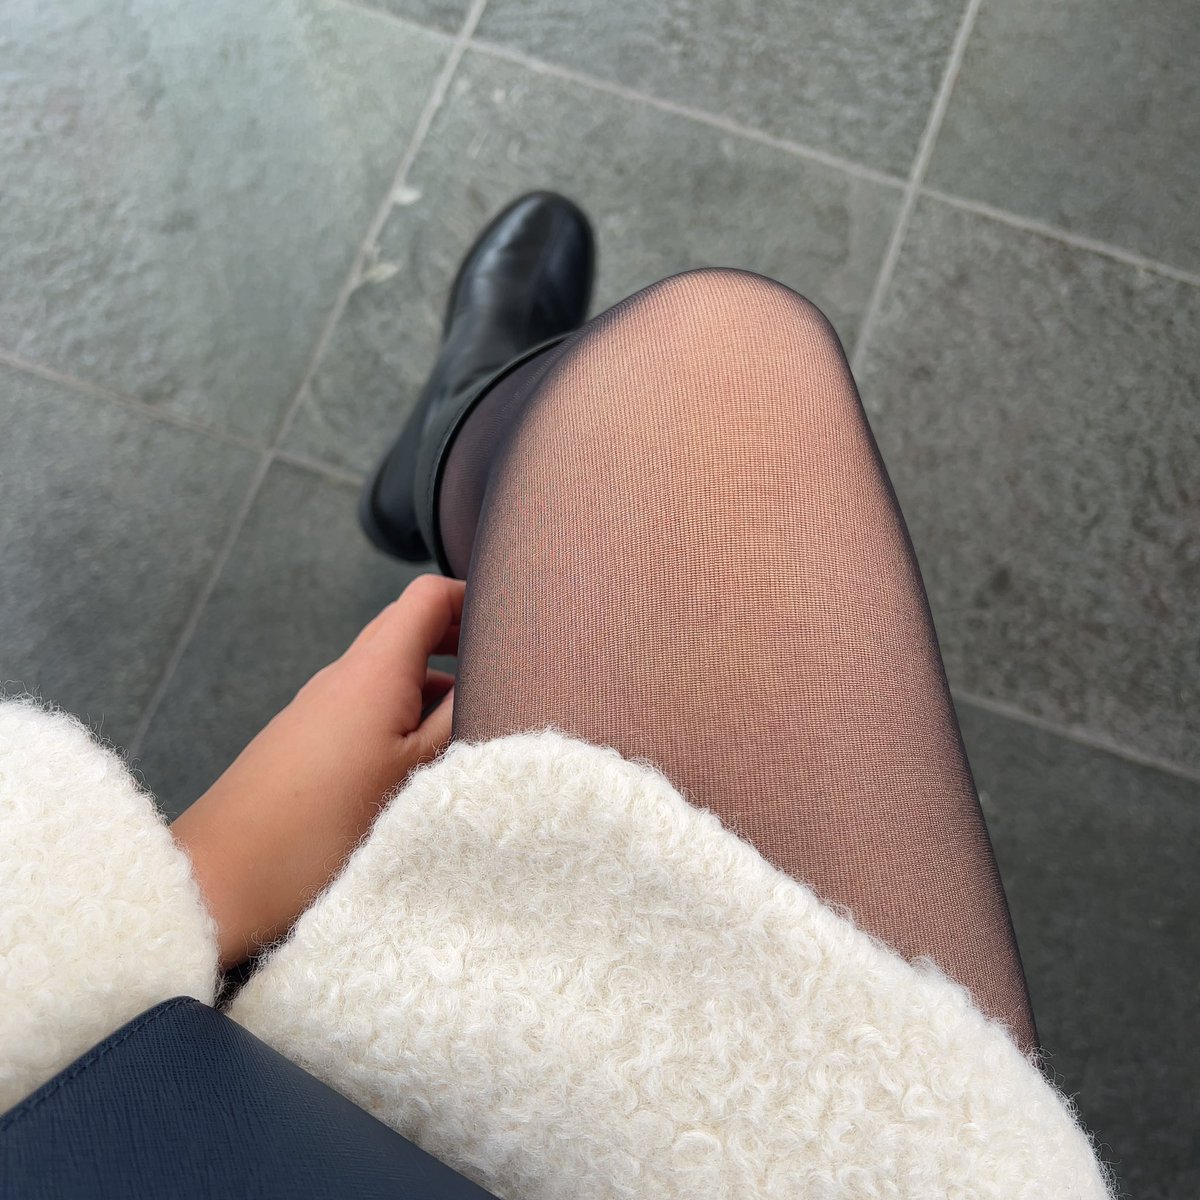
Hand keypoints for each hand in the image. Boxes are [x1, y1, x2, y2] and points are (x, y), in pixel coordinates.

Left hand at [170, 574, 465, 971]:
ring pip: (389, 671)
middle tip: (502, 672)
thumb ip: (458, 720)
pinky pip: (366, 704)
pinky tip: (420, 761)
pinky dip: (402, 714)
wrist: (222, 879)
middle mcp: (344, 675)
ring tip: (471, 724)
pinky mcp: (305, 738)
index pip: (429, 596)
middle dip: (459, 642)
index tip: (513, 626)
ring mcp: (320, 705)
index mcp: (375, 670)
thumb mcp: (415, 776)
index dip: (474, 599)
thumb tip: (492, 682)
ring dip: (432, 685)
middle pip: (408, 628)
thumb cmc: (322, 830)